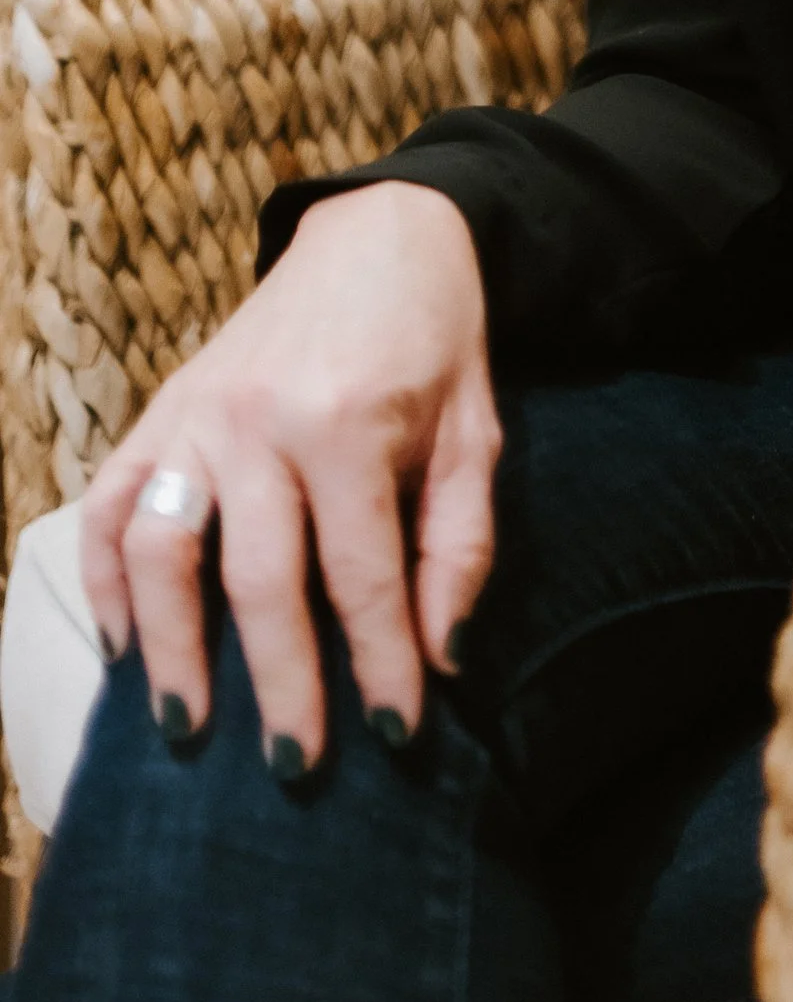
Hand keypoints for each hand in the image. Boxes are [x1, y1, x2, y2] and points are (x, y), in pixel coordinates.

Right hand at [79, 181, 497, 771]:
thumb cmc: (438, 343)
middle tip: (296, 766)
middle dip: (280, 683)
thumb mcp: (475, 435)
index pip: (361, 576)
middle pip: (260, 581)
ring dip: (169, 647)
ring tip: (184, 726)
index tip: (398, 734)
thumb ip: (459, 545)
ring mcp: (199, 414)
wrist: (383, 234)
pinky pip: (114, 502)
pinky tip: (121, 645)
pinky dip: (108, 578)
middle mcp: (260, 422)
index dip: (380, 663)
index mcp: (348, 425)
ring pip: (163, 550)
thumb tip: (440, 656)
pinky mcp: (165, 408)